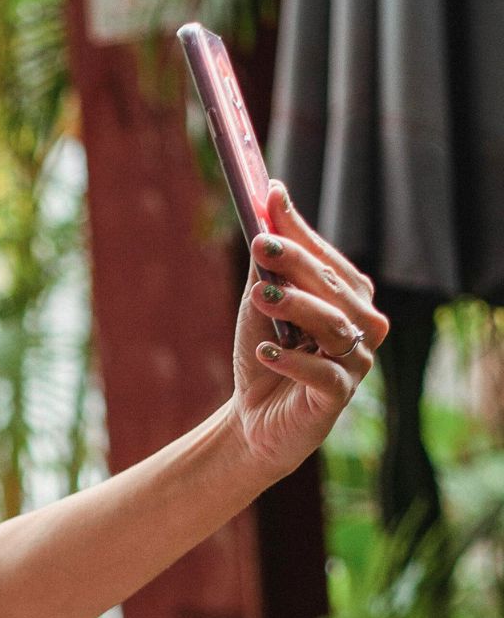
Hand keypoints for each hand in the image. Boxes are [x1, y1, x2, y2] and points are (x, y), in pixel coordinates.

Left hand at [227, 180, 389, 475]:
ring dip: (296, 308)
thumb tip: (268, 205)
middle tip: (260, 245)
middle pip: (334, 288)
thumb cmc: (267, 352)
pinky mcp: (338, 397)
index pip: (328, 258)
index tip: (271, 199)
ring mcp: (356, 362)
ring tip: (258, 297)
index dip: (300, 231)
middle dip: (296, 263)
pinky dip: (294, 361)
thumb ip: (267, 265)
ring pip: (335, 326)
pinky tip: (265, 350)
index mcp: (349, 297)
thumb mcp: (260, 306)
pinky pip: (324, 374)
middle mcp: (363, 326)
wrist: (255, 417)